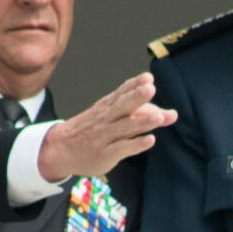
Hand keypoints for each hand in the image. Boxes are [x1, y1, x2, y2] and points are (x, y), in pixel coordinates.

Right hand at [38, 72, 176, 180]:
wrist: (60, 149)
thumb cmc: (93, 130)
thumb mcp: (112, 116)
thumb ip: (142, 113)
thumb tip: (172, 114)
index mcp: (108, 106)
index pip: (122, 92)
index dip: (134, 84)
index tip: (148, 78)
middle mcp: (107, 119)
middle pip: (122, 105)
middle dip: (137, 96)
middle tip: (150, 88)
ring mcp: (105, 136)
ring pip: (124, 127)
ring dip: (142, 121)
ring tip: (158, 117)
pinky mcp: (105, 154)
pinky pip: (122, 148)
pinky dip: (136, 144)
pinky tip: (150, 140)